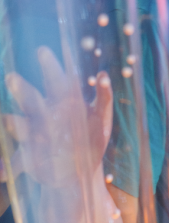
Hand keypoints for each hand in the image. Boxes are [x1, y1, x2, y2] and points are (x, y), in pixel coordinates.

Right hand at [3, 46, 111, 189]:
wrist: (81, 171)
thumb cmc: (92, 137)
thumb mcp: (101, 117)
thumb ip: (104, 96)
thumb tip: (103, 75)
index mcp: (61, 101)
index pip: (55, 79)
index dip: (49, 65)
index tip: (42, 50)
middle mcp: (43, 115)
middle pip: (31, 99)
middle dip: (21, 89)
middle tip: (11, 78)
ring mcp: (33, 136)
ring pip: (20, 126)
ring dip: (13, 123)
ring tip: (8, 120)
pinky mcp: (29, 158)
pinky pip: (15, 162)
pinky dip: (7, 167)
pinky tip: (2, 173)